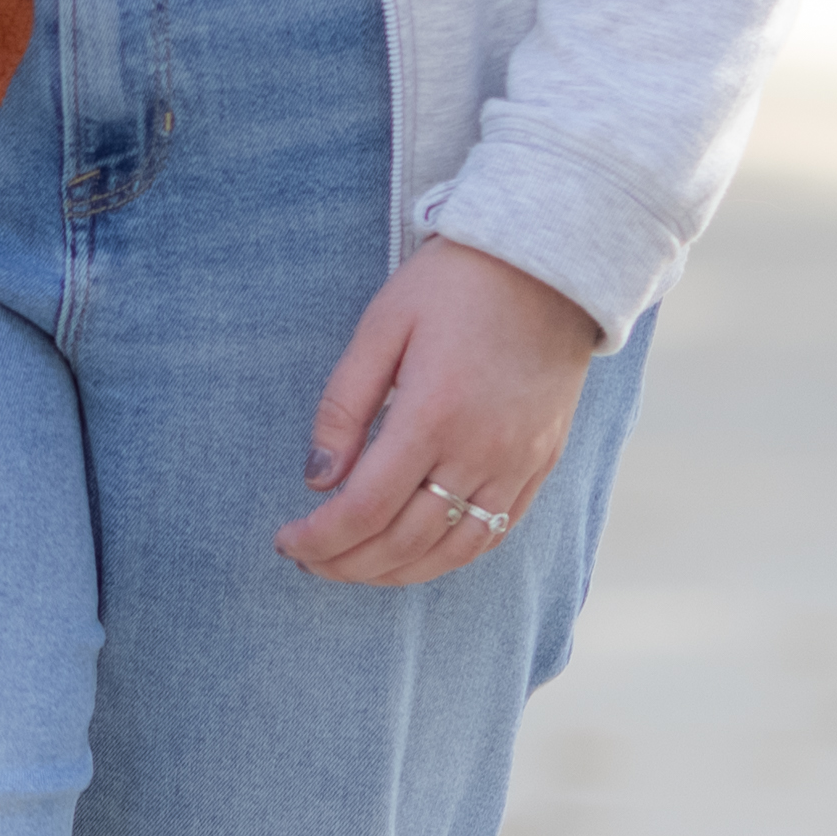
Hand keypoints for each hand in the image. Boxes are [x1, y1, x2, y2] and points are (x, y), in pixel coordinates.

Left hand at [283, 241, 599, 588]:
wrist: (549, 262)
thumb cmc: (455, 284)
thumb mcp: (381, 326)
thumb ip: (344, 407)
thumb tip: (318, 481)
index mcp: (433, 414)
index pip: (365, 509)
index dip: (320, 539)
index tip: (287, 542)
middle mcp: (480, 451)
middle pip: (404, 542)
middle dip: (346, 563)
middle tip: (309, 560)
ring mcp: (518, 463)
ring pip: (451, 551)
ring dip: (395, 572)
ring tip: (354, 565)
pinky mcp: (541, 463)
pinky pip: (493, 533)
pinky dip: (448, 556)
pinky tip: (415, 554)